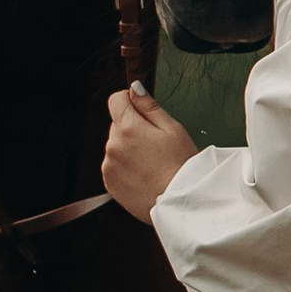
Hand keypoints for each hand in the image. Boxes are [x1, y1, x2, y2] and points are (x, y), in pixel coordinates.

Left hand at [102, 82, 196, 220]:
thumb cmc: (181, 165)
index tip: (142, 110)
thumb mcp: (172, 128)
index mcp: (128, 128)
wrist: (179, 202)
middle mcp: (113, 145)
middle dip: (132, 128)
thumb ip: (149, 106)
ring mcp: (109, 165)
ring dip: (128, 148)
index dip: (130, 101)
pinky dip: (126, 166)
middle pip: (117, 124)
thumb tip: (134, 89)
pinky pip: (114, 165)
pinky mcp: (109, 182)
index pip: (116, 100)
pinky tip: (145, 174)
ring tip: (152, 162)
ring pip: (116, 145)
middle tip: (156, 143)